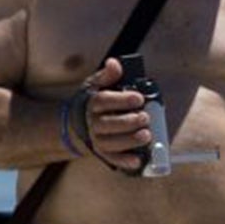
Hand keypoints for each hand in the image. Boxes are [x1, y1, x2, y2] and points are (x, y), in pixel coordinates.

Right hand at [75, 55, 150, 172]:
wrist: (77, 123)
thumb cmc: (94, 102)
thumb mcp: (96, 85)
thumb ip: (107, 76)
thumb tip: (115, 63)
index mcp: (91, 104)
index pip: (103, 101)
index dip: (121, 100)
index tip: (138, 98)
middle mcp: (92, 123)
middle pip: (107, 124)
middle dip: (128, 122)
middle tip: (145, 117)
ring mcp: (96, 139)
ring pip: (110, 143)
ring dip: (129, 141)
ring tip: (146, 135)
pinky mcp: (102, 153)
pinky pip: (112, 159)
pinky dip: (124, 161)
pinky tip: (138, 160)